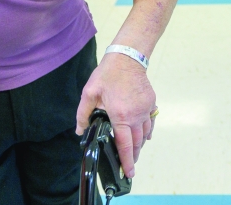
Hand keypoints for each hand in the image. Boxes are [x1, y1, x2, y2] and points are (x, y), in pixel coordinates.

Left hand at [76, 53, 156, 178]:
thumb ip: (83, 114)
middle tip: (128, 165)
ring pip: (145, 134)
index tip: (128, 173)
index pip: (125, 144)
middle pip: (137, 142)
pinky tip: (143, 135)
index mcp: (121, 115)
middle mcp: (136, 115)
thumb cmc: (108, 74)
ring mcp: (146, 109)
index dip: (126, 161)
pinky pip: (150, 122)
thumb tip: (80, 131)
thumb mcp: (90, 93)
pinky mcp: (151, 102)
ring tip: (134, 151)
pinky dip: (147, 131)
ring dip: (140, 144)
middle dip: (133, 156)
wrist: (128, 57)